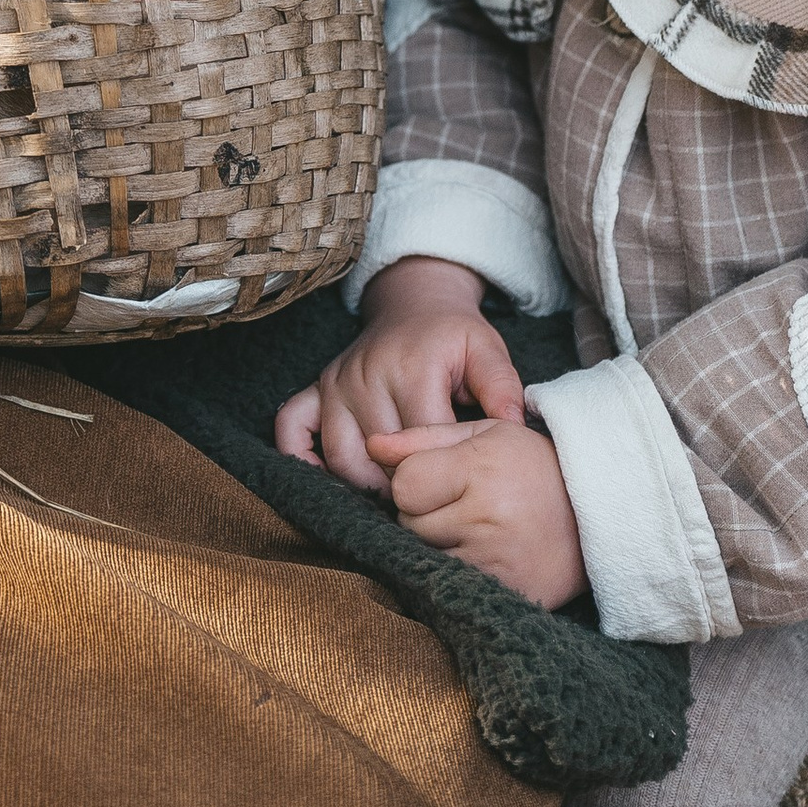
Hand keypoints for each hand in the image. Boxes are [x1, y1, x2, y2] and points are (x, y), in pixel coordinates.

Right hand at [276, 258, 524, 490]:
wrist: (414, 302)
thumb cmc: (453, 336)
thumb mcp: (487, 350)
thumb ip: (504, 388)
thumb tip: (516, 428)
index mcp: (412, 370)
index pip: (421, 447)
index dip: (441, 477)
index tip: (459, 492)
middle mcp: (366, 376)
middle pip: (381, 461)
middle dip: (409, 490)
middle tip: (432, 504)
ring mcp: (336, 383)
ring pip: (341, 458)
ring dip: (366, 487)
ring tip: (396, 498)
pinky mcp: (317, 387)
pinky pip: (291, 427)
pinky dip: (301, 457)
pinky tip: (326, 478)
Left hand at [368, 416, 585, 608]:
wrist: (597, 514)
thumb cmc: (533, 465)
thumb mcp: (484, 433)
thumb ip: (422, 437)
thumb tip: (371, 445)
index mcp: (481, 470)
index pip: (405, 485)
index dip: (414, 480)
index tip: (440, 476)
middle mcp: (487, 519)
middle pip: (410, 523)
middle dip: (424, 512)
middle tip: (461, 501)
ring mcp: (495, 563)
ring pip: (425, 557)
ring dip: (438, 543)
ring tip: (473, 526)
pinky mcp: (503, 593)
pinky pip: (449, 585)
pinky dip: (455, 570)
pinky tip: (480, 551)